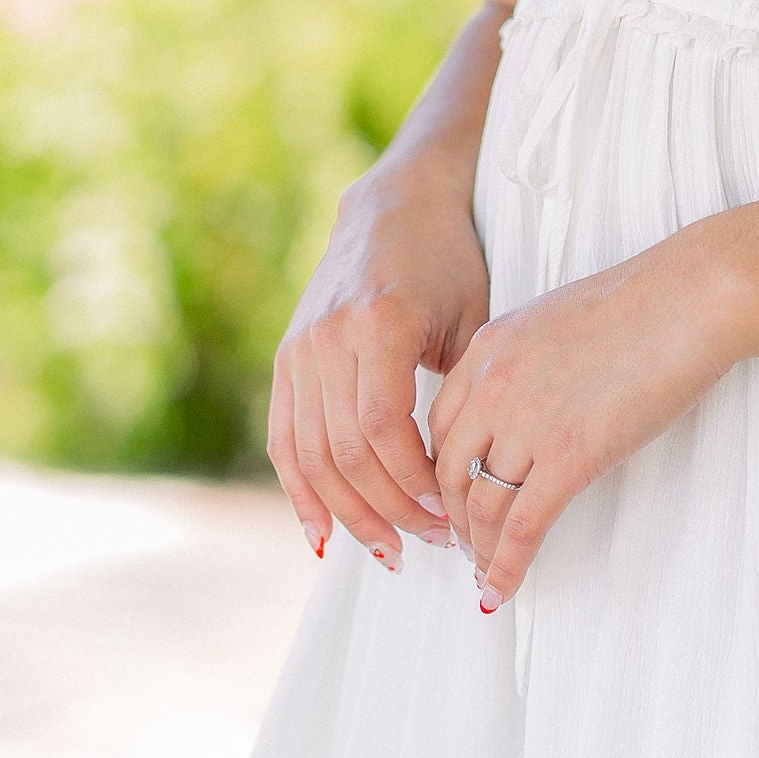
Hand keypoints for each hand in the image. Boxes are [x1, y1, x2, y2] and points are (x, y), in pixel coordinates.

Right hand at [269, 161, 488, 564]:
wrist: (394, 206)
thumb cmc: (448, 262)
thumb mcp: (471, 318)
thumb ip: (464, 391)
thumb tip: (474, 478)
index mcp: (378, 324)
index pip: (384, 429)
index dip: (413, 481)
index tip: (450, 512)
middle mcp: (328, 338)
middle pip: (345, 451)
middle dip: (390, 509)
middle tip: (431, 543)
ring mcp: (300, 349)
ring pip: (311, 455)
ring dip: (350, 514)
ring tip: (389, 551)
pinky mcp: (286, 358)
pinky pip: (283, 439)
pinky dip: (300, 492)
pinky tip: (322, 535)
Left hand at [427, 233, 743, 604]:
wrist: (689, 299)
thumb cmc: (642, 304)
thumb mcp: (555, 321)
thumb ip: (525, 362)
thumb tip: (529, 406)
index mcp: (486, 350)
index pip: (438, 427)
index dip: (438, 473)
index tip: (451, 497)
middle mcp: (492, 387)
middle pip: (449, 472)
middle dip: (453, 517)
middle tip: (464, 543)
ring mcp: (527, 423)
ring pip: (481, 507)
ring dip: (478, 549)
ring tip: (484, 572)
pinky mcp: (569, 457)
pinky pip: (522, 528)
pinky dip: (505, 567)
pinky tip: (498, 592)